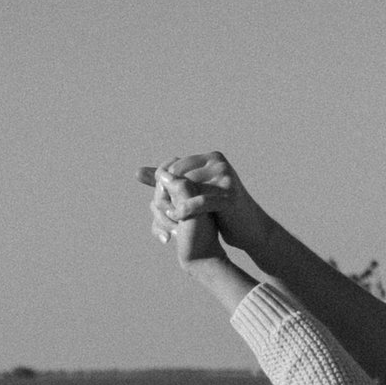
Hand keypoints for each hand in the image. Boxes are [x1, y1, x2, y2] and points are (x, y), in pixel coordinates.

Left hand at [149, 152, 266, 261]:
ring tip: (167, 216)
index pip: (174, 166)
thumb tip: (137, 172)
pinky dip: (185, 211)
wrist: (248, 227)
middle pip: (179, 175)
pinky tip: (177, 218)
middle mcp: (218, 162)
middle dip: (167, 193)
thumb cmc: (219, 209)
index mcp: (210, 158)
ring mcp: (225, 177)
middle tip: (160, 210)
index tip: (159, 201)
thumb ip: (165, 181)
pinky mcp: (229, 195)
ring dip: (174, 202)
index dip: (163, 184)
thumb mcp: (192, 192)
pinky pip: (200, 202)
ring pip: (187, 188)